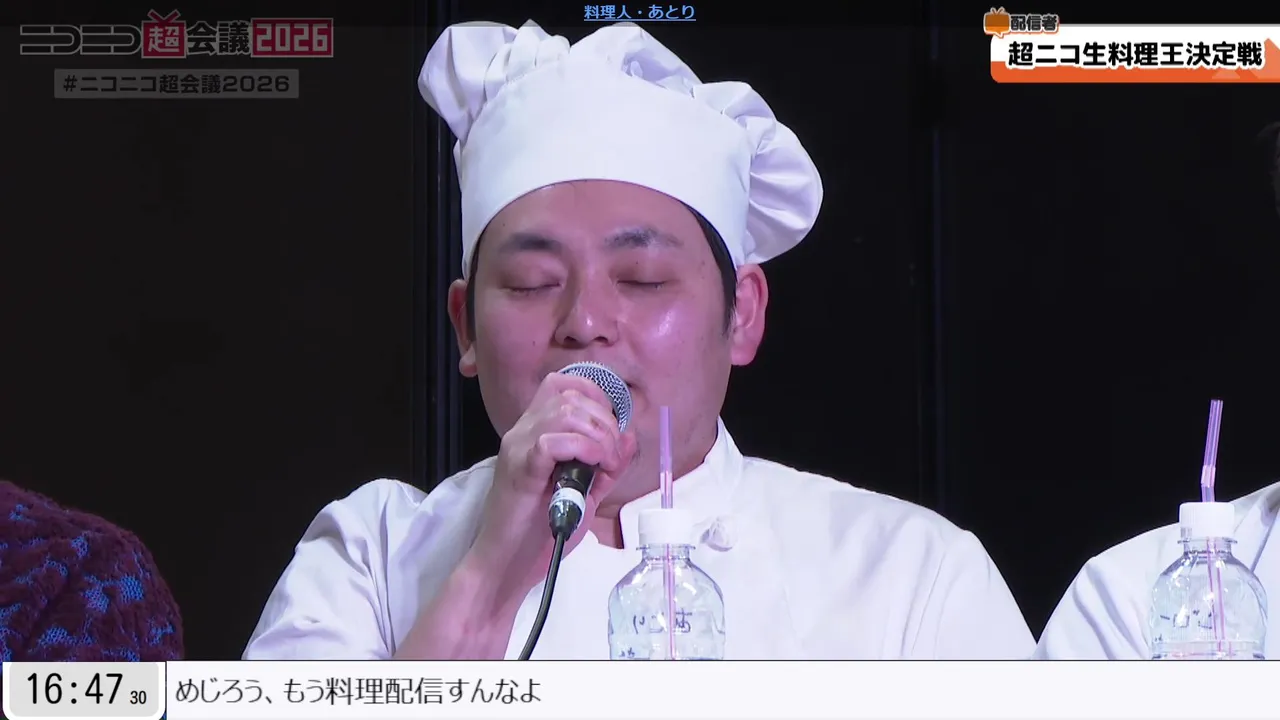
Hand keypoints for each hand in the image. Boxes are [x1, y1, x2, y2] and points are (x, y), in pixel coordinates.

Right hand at [467, 371, 637, 607]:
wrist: (507, 565)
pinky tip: (591, 468)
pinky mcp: (520, 469)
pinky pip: (553, 440)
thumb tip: (629, 436)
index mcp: (534, 431)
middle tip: (612, 457)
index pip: (563, 384)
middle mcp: (522, 431)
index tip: (611, 432)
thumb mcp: (585, 492)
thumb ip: (606, 464)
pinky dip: (583, 449)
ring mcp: (518, 447)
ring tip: (604, 465)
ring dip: (598, 435)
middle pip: (570, 394)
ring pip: (565, 411)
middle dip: (605, 421)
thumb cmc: (540, 530)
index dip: (596, 397)